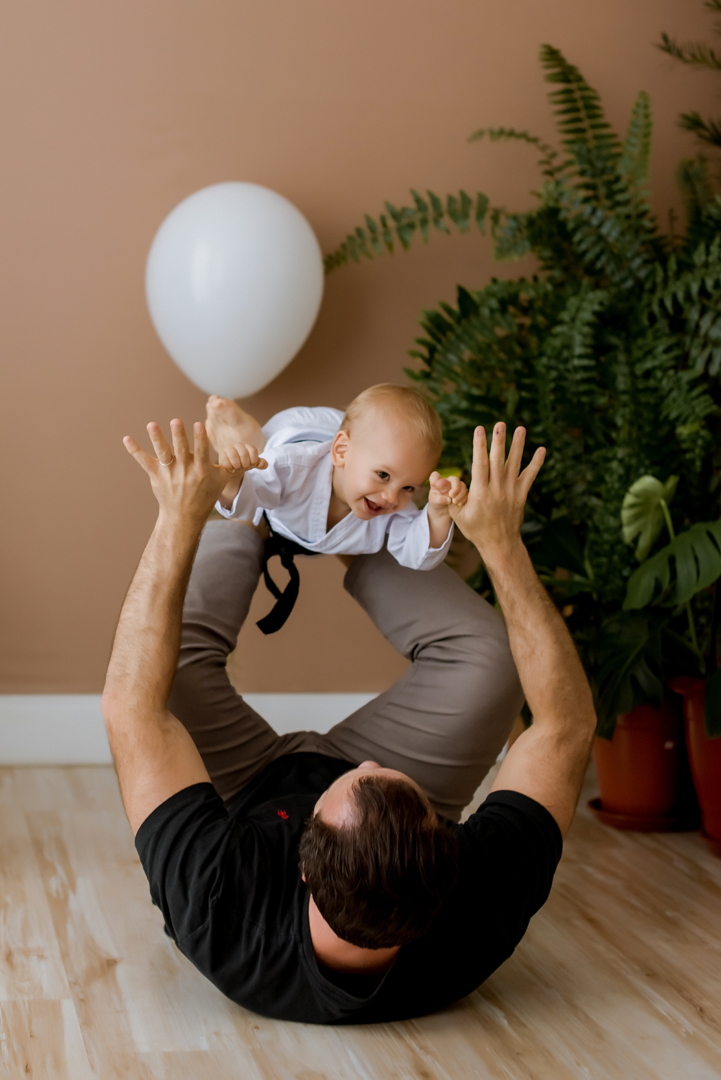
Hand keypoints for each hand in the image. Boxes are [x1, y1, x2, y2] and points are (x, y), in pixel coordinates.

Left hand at [123, 419, 231, 525]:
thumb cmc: (206, 495)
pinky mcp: (156, 476)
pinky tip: (127, 439)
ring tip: (152, 425)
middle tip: (176, 421)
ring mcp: (169, 474)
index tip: (199, 424)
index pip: (202, 452)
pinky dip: (135, 451)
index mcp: (202, 471)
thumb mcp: (223, 481)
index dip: (200, 438)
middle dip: (178, 436)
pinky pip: (144, 462)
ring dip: (157, 439)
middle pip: (181, 451)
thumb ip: (236, 466)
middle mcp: (185, 472)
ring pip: (162, 454)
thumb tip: (261, 459)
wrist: (185, 516)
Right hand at [218, 442, 267, 475]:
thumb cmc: (245, 463)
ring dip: (237, 466)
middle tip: (244, 468)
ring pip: (234, 456)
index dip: (254, 460)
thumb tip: (264, 465)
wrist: (233, 468)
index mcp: (247, 446)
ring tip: (238, 469)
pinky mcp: (221, 454)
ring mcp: (229, 449)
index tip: (252, 465)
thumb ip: (261, 463)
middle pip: (244, 454)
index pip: (253, 451)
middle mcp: (238, 445)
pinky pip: (225, 461)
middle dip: (245, 464)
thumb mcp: (253, 463)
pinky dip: (230, 468)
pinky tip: (232, 470)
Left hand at [428, 472, 468, 514]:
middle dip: (455, 488)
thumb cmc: (436, 503)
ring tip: (454, 502)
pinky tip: (459, 504)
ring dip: (460, 494)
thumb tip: (448, 499)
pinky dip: (464, 499)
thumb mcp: (434, 501)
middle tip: (451, 496)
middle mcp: (448, 481)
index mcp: (438, 481)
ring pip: (463, 486)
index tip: (437, 486)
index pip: (435, 475)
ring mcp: (457, 486)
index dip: (436, 479)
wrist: (442, 510)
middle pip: (455, 479)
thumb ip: (438, 499)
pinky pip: (467, 493)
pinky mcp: (463, 492)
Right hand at [449, 423, 544, 563]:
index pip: (480, 465)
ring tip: (521, 428)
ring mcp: (511, 492)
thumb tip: (441, 481)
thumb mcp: (458, 515)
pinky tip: (541, 450)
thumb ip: (452, 496)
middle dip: (499, 441)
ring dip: (518, 446)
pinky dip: (536, 463)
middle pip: (498, 461)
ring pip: (515, 464)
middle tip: (500, 424)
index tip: (479, 430)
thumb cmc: (475, 529)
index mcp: (480, 493)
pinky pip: (530, 476)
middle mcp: (497, 490)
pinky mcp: (521, 495)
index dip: (479, 446)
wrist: (499, 544)